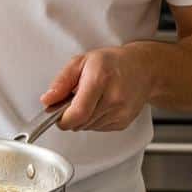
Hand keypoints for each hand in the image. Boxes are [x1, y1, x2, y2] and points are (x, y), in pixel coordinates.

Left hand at [39, 45, 156, 131]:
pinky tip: (100, 105)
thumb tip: (47, 100)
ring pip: (88, 127)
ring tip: (90, 99)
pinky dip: (93, 120)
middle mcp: (113, 98)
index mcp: (100, 79)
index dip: (63, 119)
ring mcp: (121, 113)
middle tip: (74, 100)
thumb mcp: (81, 62)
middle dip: (71, 116)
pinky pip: (98, 129)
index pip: (78, 113)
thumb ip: (61, 82)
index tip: (57, 114)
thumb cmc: (112, 63)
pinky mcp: (123, 123)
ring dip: (83, 118)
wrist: (143, 69)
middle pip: (81, 123)